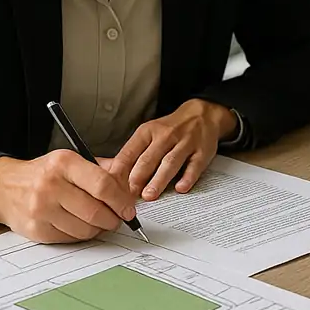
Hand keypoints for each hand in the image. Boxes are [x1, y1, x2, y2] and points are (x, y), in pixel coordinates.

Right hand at [0, 153, 139, 243]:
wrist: (5, 188)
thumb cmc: (45, 174)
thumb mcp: (71, 160)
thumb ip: (103, 170)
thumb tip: (129, 189)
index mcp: (64, 163)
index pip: (102, 185)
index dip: (121, 201)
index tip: (128, 209)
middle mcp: (50, 185)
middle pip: (95, 212)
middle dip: (113, 219)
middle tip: (117, 219)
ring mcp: (41, 209)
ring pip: (85, 230)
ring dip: (98, 229)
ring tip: (98, 221)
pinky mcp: (36, 230)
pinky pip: (70, 239)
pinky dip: (80, 235)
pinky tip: (78, 224)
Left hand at [108, 99, 235, 201]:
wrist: (202, 114)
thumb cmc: (171, 129)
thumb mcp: (149, 133)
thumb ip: (131, 153)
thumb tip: (107, 170)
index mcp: (148, 131)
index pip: (130, 151)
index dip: (120, 170)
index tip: (113, 186)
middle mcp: (166, 135)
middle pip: (149, 158)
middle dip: (138, 177)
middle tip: (130, 195)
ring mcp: (186, 143)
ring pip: (170, 162)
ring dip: (158, 180)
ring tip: (149, 195)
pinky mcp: (202, 151)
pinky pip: (194, 165)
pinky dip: (187, 177)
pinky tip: (180, 188)